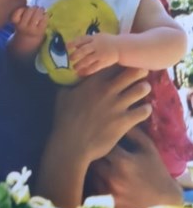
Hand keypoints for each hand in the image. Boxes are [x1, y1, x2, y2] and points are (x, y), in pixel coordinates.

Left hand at [11, 6, 47, 37]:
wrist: (22, 43)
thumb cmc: (35, 35)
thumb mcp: (43, 33)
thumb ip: (44, 23)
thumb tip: (45, 11)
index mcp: (38, 32)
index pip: (44, 18)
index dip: (46, 14)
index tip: (45, 14)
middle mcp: (29, 29)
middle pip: (36, 13)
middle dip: (40, 9)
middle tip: (40, 9)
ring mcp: (21, 25)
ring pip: (28, 11)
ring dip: (32, 8)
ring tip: (34, 9)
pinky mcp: (14, 22)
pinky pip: (18, 11)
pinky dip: (22, 9)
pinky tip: (25, 10)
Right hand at [34, 66, 151, 207]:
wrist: (71, 144)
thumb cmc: (64, 120)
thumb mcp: (62, 96)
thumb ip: (70, 84)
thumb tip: (70, 77)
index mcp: (93, 82)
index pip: (113, 64)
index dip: (121, 63)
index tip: (123, 65)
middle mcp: (108, 90)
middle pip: (133, 73)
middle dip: (139, 71)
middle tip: (140, 73)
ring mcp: (118, 105)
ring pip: (141, 89)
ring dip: (144, 88)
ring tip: (143, 89)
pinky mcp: (125, 121)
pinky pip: (144, 111)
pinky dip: (145, 109)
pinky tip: (143, 110)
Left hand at [68, 33, 118, 75]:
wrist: (121, 47)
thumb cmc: (106, 42)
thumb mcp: (97, 37)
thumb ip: (86, 41)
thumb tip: (74, 45)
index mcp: (94, 38)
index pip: (82, 39)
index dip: (73, 43)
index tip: (66, 46)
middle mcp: (97, 45)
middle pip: (84, 50)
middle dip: (76, 55)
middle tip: (70, 58)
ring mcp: (101, 54)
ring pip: (88, 60)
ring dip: (80, 64)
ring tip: (74, 68)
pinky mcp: (104, 62)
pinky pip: (94, 68)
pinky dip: (87, 71)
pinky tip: (81, 73)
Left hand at [89, 127, 182, 207]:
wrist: (163, 200)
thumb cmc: (154, 169)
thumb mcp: (147, 147)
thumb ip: (132, 131)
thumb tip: (116, 116)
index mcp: (122, 161)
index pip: (98, 144)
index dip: (96, 139)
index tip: (96, 136)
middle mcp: (113, 177)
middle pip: (89, 159)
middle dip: (89, 153)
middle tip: (88, 146)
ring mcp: (110, 194)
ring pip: (89, 175)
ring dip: (88, 168)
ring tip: (89, 161)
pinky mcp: (108, 206)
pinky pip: (91, 192)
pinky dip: (91, 184)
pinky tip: (94, 178)